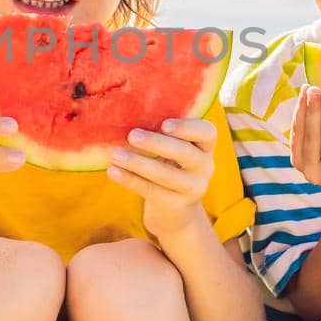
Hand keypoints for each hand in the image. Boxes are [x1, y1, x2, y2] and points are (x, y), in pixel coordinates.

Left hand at [108, 118, 216, 239]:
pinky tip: (113, 171)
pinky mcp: (175, 205)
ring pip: (166, 175)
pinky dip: (130, 180)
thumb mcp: (173, 149)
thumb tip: (127, 110)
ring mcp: (192, 189)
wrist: (174, 211)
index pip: (208, 132)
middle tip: (132, 136)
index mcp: (205, 147)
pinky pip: (151, 191)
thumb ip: (163, 132)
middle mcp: (205, 167)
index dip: (187, 127)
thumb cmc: (169, 165)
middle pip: (185, 153)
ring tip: (116, 154)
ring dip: (138, 163)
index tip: (164, 125)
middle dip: (157, 143)